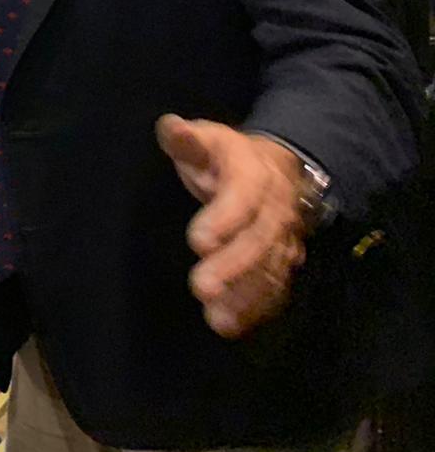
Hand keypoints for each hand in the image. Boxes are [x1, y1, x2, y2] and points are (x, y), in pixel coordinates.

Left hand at [156, 114, 305, 338]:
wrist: (278, 170)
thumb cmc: (228, 157)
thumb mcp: (208, 140)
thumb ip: (187, 140)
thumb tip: (169, 126)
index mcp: (254, 175)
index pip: (243, 197)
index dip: (224, 219)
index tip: (198, 240)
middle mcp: (275, 210)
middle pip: (258, 240)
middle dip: (232, 265)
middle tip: (201, 286)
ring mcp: (283, 239)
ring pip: (269, 269)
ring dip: (245, 294)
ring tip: (217, 316)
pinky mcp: (281, 262)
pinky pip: (274, 287)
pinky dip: (255, 308)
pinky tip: (229, 325)